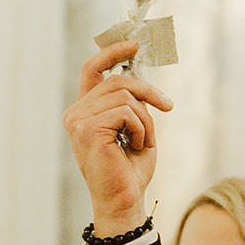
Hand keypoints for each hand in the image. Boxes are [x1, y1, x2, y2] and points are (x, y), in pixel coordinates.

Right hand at [65, 41, 173, 232]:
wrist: (125, 200)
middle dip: (148, 91)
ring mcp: (78, 122)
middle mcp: (76, 114)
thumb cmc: (130, 169)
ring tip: (143, 141)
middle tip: (168, 106)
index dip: (112, 52)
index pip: (92, 69)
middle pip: (117, 81)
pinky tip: (138, 146)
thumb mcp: (136, 127)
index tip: (134, 44)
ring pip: (125, 96)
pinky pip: (127, 112)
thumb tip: (142, 77)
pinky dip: (142, 128)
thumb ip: (132, 103)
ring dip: (146, 119)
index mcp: (84, 111)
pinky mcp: (88, 131)